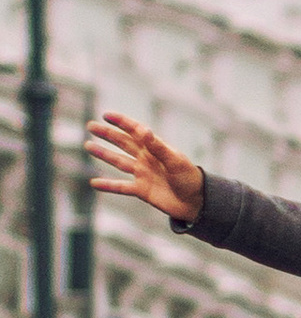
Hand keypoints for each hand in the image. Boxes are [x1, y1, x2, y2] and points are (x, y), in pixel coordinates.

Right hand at [88, 112, 204, 225]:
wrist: (196, 202)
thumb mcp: (175, 160)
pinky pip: (121, 187)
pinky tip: (94, 183)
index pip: (135, 131)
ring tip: (88, 145)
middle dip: (108, 134)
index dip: (122, 122)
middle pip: (123, 143)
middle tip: (91, 126)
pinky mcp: (141, 190)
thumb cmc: (190, 177)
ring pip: (118, 162)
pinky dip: (108, 185)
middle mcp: (146, 159)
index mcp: (155, 148)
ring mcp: (143, 174)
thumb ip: (158, 146)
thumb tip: (143, 130)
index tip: (107, 115)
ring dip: (103, 154)